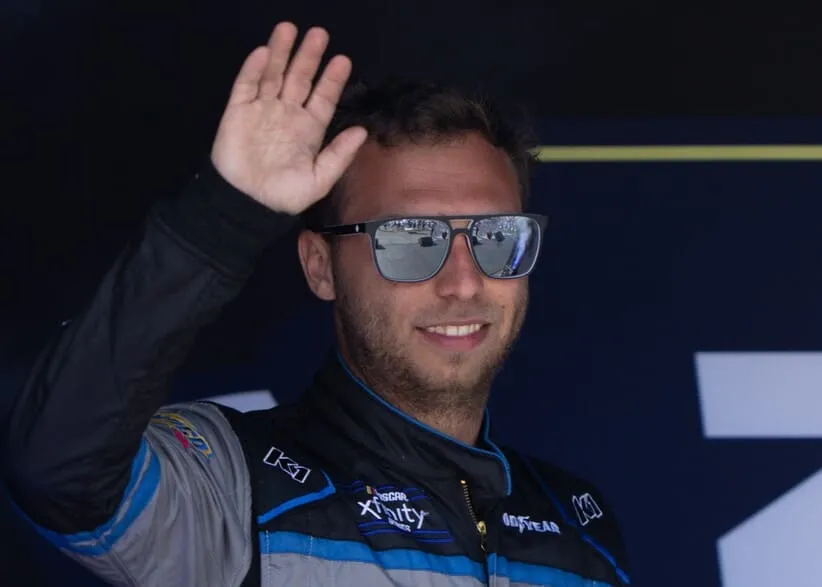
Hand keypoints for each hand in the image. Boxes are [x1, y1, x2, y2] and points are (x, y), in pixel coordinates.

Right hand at [210, 22, 367, 214]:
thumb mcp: (319, 179)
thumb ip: (339, 155)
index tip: (343, 60)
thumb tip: (362, 131)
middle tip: (320, 34)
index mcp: (309, 129)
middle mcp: (287, 114)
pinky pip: (246, 86)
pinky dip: (254, 69)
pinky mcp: (238, 112)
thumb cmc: (284, 195)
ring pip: (273, 75)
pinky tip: (263, 53)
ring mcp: (262, 110)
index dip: (332, 79)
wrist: (247, 204)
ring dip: (281, 52)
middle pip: (300, 78)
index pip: (323, 98)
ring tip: (289, 29)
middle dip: (309, 57)